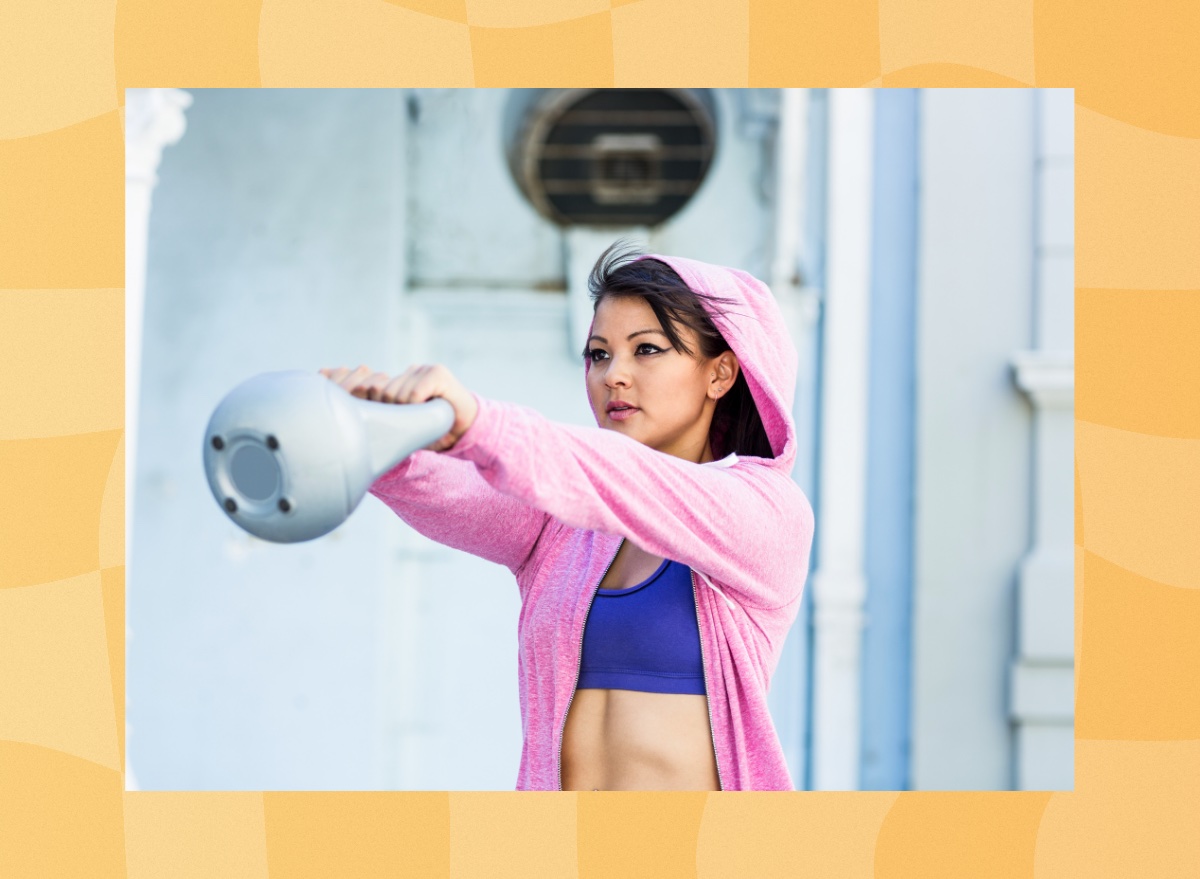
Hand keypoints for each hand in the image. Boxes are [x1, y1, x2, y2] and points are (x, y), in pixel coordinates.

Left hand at [318, 363, 479, 451]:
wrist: (469, 431)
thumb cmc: (434, 434)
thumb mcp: (403, 428)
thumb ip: (382, 418)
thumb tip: (349, 414)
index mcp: (401, 381)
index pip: (371, 387)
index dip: (375, 405)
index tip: (390, 415)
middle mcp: (411, 371)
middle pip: (379, 391)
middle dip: (389, 411)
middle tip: (410, 419)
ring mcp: (423, 370)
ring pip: (394, 393)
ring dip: (406, 412)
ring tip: (423, 415)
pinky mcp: (437, 373)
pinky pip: (412, 394)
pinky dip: (418, 408)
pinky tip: (431, 410)